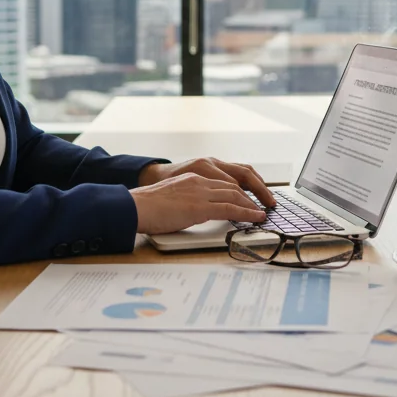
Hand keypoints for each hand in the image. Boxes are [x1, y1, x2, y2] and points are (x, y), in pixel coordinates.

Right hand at [130, 173, 268, 233]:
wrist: (135, 207)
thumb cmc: (146, 207)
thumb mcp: (171, 199)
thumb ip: (185, 202)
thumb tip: (190, 212)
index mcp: (192, 178)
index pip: (222, 182)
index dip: (238, 191)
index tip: (247, 198)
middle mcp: (199, 181)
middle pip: (233, 186)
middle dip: (250, 196)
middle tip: (261, 205)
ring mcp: (200, 193)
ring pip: (235, 195)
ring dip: (252, 205)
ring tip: (262, 213)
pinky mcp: (200, 207)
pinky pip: (230, 208)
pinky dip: (247, 213)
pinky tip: (256, 218)